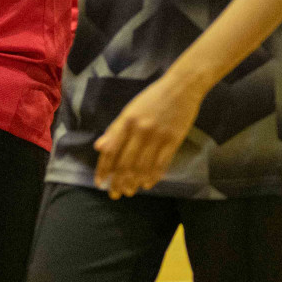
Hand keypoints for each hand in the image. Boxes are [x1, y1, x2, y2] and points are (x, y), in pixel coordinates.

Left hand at [93, 72, 206, 198]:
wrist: (182, 87)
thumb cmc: (154, 97)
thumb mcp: (131, 109)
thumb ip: (115, 129)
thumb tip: (99, 148)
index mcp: (127, 121)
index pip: (111, 150)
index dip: (104, 169)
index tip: (100, 183)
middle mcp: (140, 130)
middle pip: (126, 163)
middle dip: (118, 181)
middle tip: (115, 194)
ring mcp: (158, 136)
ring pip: (142, 167)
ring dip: (134, 182)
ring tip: (130, 191)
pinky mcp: (173, 140)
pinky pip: (161, 164)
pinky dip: (153, 176)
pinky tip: (147, 184)